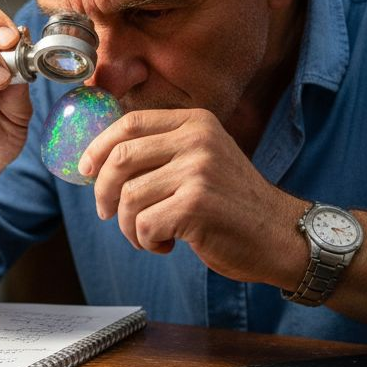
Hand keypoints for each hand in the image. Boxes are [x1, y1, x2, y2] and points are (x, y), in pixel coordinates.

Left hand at [79, 109, 290, 282]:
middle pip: (120, 158)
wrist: (280, 235)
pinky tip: (167, 244)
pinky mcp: (197, 205)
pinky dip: (147, 242)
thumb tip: (100, 159)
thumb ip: (163, 151)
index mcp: (196, 122)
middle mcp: (197, 139)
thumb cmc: (233, 204)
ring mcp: (198, 170)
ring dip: (128, 226)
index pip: (129, 123)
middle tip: (107, 212)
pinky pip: (145, 225)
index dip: (98, 148)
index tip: (85, 170)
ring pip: (129, 198)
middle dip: (103, 191)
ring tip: (148, 235)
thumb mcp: (203, 160)